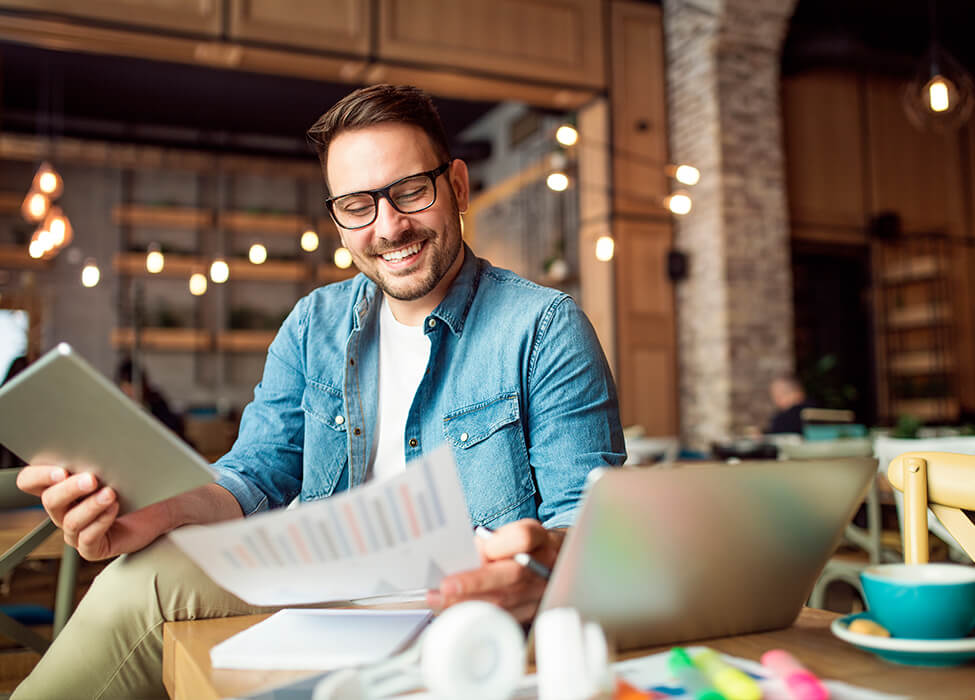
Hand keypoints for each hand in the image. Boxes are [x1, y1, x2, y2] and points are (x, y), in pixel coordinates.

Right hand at [17, 465, 176, 560]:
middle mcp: (63, 510)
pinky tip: (114, 509)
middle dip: (69, 488)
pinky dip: (101, 522)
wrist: (162, 504)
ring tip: (110, 493)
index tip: (61, 470)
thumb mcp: (115, 465)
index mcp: (59, 486)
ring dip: (90, 505)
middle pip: (50, 500)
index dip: (39, 476)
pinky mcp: (92, 547)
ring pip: (71, 521)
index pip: (30, 481)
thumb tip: (96, 443)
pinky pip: (88, 539)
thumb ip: (98, 457)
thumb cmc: (136, 482)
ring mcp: (76, 530)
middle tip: (91, 479)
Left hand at [427, 518, 564, 621]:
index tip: (479, 547)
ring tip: (439, 602)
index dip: (500, 544)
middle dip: (474, 584)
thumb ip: (489, 541)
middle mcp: (543, 565)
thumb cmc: (523, 543)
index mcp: (538, 538)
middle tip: (445, 587)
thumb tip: (462, 558)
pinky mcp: (532, 610)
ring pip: (505, 602)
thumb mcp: (511, 530)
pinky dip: (476, 616)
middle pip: (512, 575)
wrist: (552, 559)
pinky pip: (503, 617)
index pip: (523, 538)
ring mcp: (541, 590)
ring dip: (468, 603)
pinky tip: (454, 612)